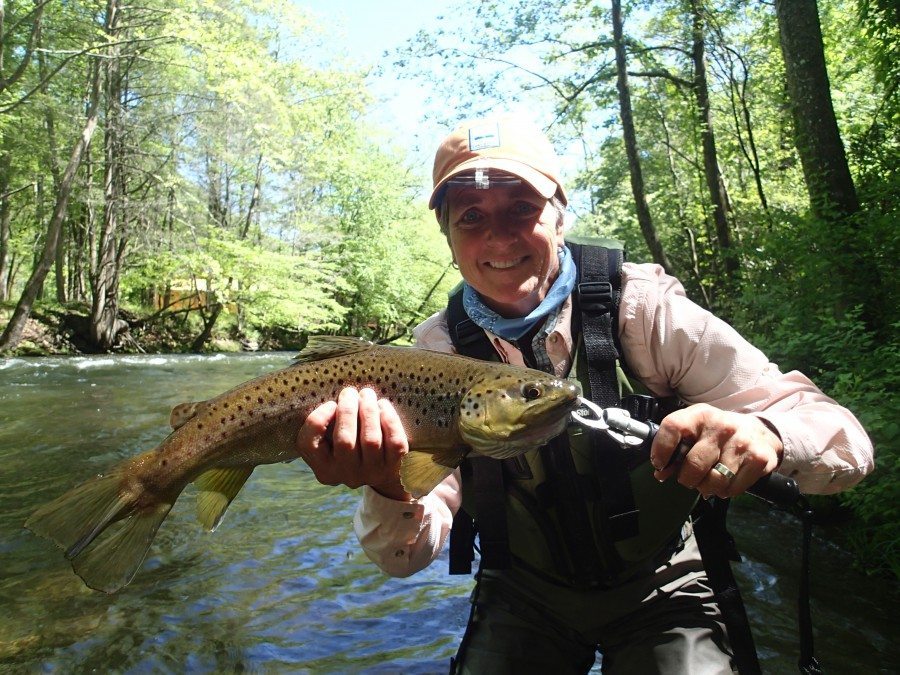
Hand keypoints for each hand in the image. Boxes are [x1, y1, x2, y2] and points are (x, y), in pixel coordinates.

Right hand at [295, 387, 411, 500]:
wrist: (381, 467)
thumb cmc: (348, 441)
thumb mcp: (327, 439)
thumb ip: (323, 423)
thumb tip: (336, 402)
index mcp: (324, 470)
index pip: (310, 443)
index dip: (320, 417)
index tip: (331, 404)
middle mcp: (347, 475)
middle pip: (344, 441)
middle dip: (347, 410)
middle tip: (349, 392)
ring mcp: (373, 473)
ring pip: (371, 440)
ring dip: (368, 410)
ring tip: (366, 394)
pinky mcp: (395, 466)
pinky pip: (394, 441)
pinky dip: (389, 419)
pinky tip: (382, 405)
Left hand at [649, 403, 783, 498]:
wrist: (760, 432)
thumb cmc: (718, 434)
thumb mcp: (696, 430)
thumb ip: (676, 448)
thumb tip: (660, 473)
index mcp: (700, 415)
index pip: (672, 427)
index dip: (660, 449)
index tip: (659, 464)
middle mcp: (722, 426)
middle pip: (693, 465)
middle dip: (687, 479)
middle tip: (690, 478)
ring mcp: (741, 443)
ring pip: (713, 481)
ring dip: (707, 487)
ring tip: (709, 480)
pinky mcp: (758, 460)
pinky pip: (732, 489)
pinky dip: (725, 491)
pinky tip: (727, 480)